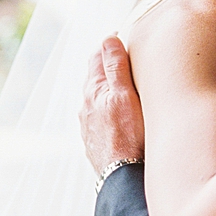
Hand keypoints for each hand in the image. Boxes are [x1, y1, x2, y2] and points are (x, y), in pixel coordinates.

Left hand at [80, 36, 145, 175]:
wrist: (123, 178)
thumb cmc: (129, 137)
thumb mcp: (124, 95)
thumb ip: (115, 67)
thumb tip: (108, 39)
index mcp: (93, 91)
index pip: (97, 57)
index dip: (109, 45)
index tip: (121, 37)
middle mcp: (86, 107)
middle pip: (95, 78)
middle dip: (108, 66)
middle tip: (124, 57)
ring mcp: (89, 126)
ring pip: (97, 99)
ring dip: (109, 89)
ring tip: (124, 85)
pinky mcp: (96, 142)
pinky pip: (101, 118)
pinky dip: (110, 109)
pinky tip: (120, 116)